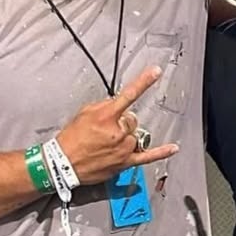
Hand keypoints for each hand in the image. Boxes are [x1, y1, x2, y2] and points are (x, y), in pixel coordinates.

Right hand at [55, 67, 178, 184]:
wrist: (63, 164)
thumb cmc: (71, 139)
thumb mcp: (83, 113)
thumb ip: (103, 106)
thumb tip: (117, 104)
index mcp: (106, 116)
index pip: (129, 94)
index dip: (144, 82)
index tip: (155, 71)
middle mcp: (118, 132)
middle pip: (133, 119)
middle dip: (123, 122)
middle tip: (106, 130)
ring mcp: (123, 148)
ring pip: (136, 135)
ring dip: (127, 136)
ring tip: (109, 143)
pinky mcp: (125, 162)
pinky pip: (147, 157)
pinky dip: (161, 152)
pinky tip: (172, 148)